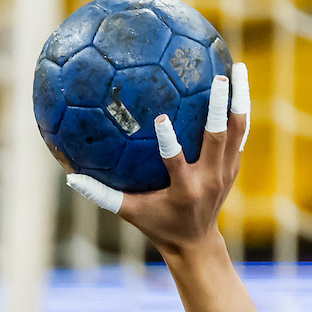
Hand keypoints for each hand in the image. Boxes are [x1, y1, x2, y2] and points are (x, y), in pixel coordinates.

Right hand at [66, 64, 250, 259]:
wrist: (196, 243)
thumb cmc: (157, 225)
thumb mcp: (129, 213)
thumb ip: (101, 195)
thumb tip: (70, 177)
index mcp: (184, 190)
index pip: (176, 162)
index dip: (169, 142)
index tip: (161, 117)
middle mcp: (209, 179)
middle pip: (219, 138)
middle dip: (220, 108)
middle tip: (219, 78)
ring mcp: (226, 173)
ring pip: (238, 130)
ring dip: (239, 100)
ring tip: (238, 68)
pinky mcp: (234, 168)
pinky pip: (240, 134)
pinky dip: (240, 109)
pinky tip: (237, 85)